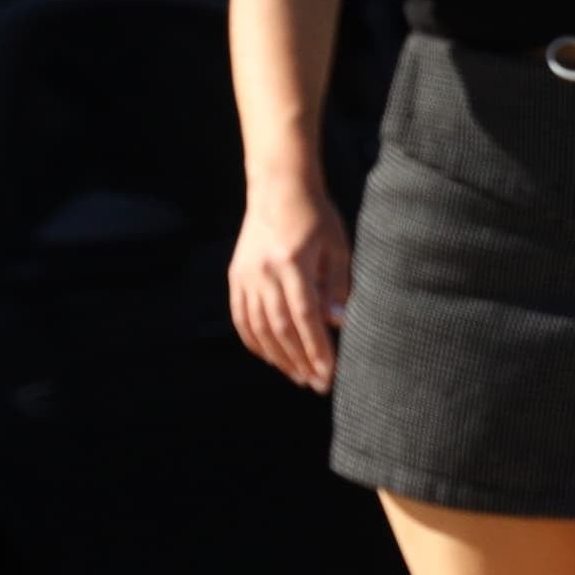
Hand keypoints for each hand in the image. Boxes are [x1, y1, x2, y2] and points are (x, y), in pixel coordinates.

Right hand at [227, 181, 350, 394]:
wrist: (278, 189)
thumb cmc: (316, 217)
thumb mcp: (337, 246)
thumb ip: (338, 285)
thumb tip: (338, 323)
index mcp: (292, 264)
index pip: (306, 317)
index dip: (317, 349)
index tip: (330, 374)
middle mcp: (264, 273)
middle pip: (281, 329)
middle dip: (300, 361)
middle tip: (316, 385)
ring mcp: (245, 276)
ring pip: (259, 328)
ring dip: (279, 357)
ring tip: (298, 376)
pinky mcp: (235, 277)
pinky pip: (242, 318)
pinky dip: (255, 342)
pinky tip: (271, 357)